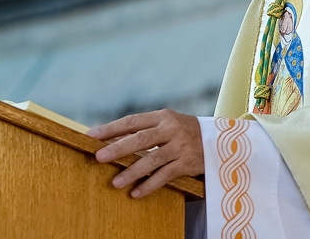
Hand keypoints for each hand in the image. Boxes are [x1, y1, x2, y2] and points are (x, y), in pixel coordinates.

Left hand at [87, 109, 203, 197]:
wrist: (218, 140)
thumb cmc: (183, 131)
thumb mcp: (166, 124)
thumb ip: (144, 129)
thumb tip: (111, 138)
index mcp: (162, 117)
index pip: (132, 121)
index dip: (112, 128)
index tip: (92, 135)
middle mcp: (171, 129)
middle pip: (140, 139)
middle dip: (118, 148)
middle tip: (99, 157)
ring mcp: (180, 147)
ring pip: (152, 160)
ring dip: (132, 172)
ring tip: (115, 182)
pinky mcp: (187, 164)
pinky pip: (165, 176)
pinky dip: (149, 185)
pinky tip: (136, 192)